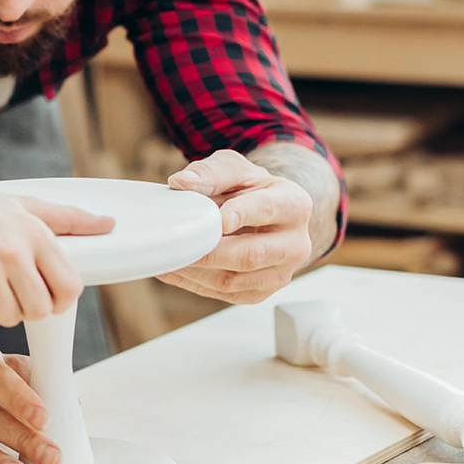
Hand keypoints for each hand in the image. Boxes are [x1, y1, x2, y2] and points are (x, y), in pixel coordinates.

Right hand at [0, 187, 112, 329]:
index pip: (70, 286)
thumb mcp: (21, 205)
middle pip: (41, 309)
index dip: (61, 299)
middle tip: (12, 290)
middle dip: (30, 307)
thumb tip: (109, 224)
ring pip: (12, 318)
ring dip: (2, 309)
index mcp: (33, 233)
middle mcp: (13, 253)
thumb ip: (67, 219)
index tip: (48, 295)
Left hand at [158, 148, 312, 304]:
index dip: (242, 213)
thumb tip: (181, 183)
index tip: (219, 219)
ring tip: (167, 256)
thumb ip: (210, 172)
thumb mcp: (234, 169)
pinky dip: (193, 283)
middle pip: (250, 255)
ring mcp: (280, 274)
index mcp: (294, 204)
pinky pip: (224, 294)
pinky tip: (172, 268)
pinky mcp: (260, 293)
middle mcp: (296, 244)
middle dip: (209, 251)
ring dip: (195, 270)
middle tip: (177, 243)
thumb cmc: (249, 188)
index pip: (268, 209)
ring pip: (234, 280)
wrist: (267, 214)